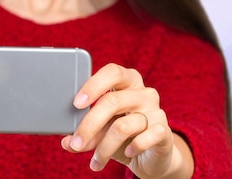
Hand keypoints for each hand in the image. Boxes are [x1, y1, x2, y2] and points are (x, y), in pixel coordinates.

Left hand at [60, 63, 192, 178]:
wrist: (151, 155)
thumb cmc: (121, 134)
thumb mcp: (101, 130)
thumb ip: (84, 130)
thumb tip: (67, 141)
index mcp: (126, 81)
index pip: (111, 72)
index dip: (93, 85)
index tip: (77, 103)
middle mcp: (143, 92)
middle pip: (112, 101)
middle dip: (89, 124)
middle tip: (76, 142)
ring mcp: (156, 110)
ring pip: (122, 126)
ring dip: (104, 147)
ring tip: (96, 160)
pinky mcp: (164, 131)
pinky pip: (146, 137)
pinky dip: (132, 147)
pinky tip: (126, 153)